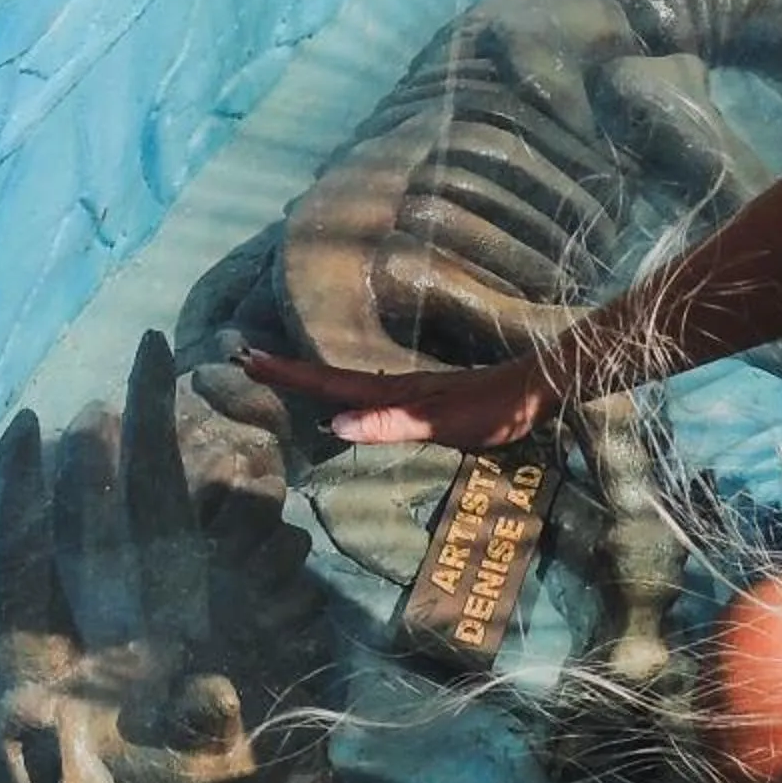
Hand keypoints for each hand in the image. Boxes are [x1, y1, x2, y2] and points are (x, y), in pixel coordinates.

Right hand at [234, 347, 558, 448]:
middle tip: (247, 358)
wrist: (534, 388)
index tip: (248, 359)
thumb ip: (389, 424)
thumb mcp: (440, 423)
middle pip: (332, 378)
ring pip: (348, 383)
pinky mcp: (425, 398)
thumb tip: (335, 423)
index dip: (290, 375)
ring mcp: (410, 391)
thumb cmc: (492, 410)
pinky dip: (343, 390)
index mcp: (393, 393)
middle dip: (289, 370)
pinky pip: (369, 392)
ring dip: (312, 378)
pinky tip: (347, 397)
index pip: (330, 384)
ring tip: (281, 372)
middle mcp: (395, 387)